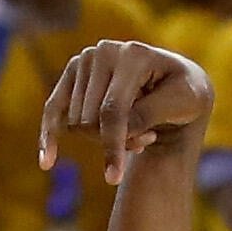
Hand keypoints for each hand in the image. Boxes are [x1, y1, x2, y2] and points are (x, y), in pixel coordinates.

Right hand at [38, 42, 211, 187]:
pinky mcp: (72, 74)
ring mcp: (84, 61)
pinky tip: (46, 162)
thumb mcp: (183, 103)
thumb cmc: (185, 94)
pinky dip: (48, 135)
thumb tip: (119, 128)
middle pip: (90, 120)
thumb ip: (150, 113)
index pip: (112, 110)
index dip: (112, 145)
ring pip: (77, 123)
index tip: (113, 179)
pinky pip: (52, 109)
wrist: (176, 83)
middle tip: (145, 139)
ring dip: (103, 139)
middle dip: (115, 141)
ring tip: (135, 131)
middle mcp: (103, 51)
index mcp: (133, 54)